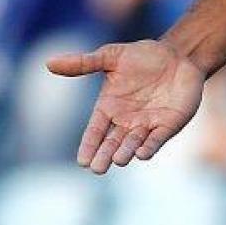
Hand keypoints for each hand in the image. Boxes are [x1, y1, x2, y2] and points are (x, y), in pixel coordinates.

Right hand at [48, 39, 205, 173]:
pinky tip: (143, 154)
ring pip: (133, 144)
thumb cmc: (141, 56)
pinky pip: (157, 139)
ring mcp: (147, 124)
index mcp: (109, 107)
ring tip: (118, 159)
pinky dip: (150, 147)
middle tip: (97, 169)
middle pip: (112, 143)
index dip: (89, 145)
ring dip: (126, 152)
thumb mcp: (111, 56)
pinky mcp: (168, 124)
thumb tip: (49, 62)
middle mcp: (126, 121)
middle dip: (105, 156)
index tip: (82, 161)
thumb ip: (83, 63)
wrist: (177, 55)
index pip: (95, 131)